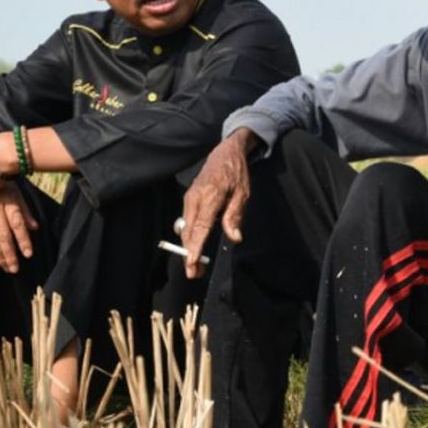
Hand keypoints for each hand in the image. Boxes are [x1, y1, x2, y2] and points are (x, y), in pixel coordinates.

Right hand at [0, 183, 38, 273]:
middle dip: (9, 253)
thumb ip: (24, 211)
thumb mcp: (15, 193)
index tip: (28, 254)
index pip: (17, 223)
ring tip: (6, 267)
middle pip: (3, 235)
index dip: (23, 240)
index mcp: (9, 201)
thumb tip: (35, 227)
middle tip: (15, 268)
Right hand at [179, 129, 256, 278]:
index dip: (195, 246)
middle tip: (195, 273)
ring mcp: (190, 198)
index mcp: (211, 196)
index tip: (192, 262)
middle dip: (189, 254)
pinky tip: (196, 246)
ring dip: (188, 247)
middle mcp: (196, 198)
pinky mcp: (189, 199)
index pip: (200, 226)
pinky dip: (189, 236)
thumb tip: (234, 237)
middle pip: (188, 231)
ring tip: (195, 265)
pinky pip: (187, 221)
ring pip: (185, 228)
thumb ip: (235, 216)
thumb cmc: (236, 174)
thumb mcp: (243, 194)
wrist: (225, 153)